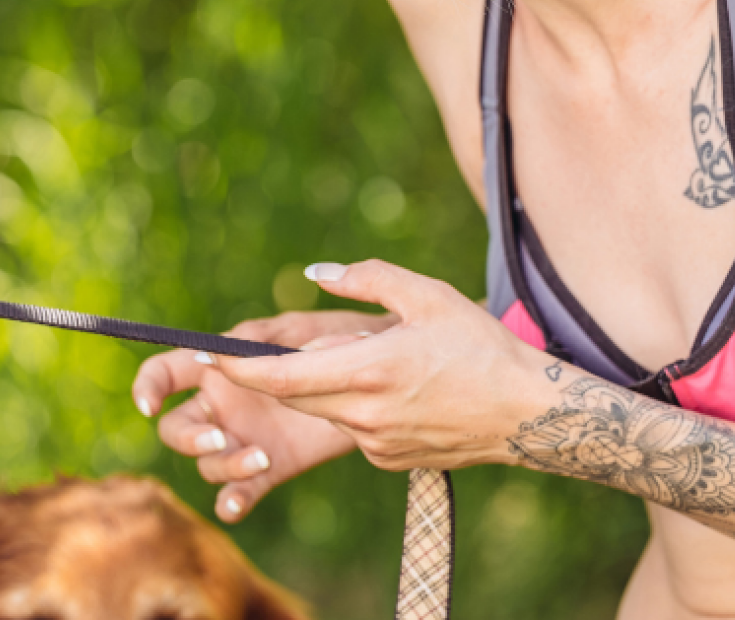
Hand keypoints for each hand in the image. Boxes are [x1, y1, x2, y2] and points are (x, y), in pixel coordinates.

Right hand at [132, 309, 397, 522]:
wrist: (381, 378)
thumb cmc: (335, 340)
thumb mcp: (294, 331)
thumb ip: (254, 342)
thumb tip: (217, 353)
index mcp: (217, 368)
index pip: (164, 374)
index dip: (147, 387)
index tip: (149, 405)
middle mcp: (222, 406)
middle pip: (176, 430)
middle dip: (188, 437)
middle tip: (218, 436)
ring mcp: (243, 439)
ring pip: (206, 464)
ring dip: (223, 465)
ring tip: (260, 458)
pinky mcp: (271, 468)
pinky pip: (237, 492)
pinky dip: (231, 503)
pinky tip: (236, 505)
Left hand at [212, 260, 554, 474]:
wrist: (529, 414)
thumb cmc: (481, 347)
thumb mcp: (427, 295)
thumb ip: (366, 278)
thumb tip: (316, 274)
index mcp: (369, 371)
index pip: (281, 376)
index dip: (237, 367)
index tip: (206, 355)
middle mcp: (364, 415)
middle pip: (292, 394)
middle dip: (278, 370)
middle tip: (281, 344)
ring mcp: (375, 444)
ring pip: (321, 409)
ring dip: (323, 383)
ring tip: (377, 359)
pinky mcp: (386, 460)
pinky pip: (349, 427)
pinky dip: (351, 404)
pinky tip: (395, 388)